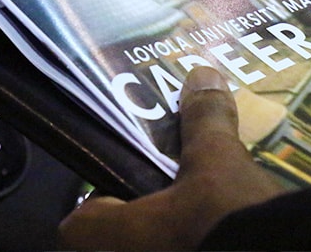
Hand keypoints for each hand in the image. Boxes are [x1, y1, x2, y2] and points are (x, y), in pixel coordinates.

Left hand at [58, 66, 286, 250]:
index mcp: (124, 238)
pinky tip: (226, 219)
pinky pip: (182, 245)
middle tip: (169, 178)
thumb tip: (201, 75)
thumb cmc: (234, 223)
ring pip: (152, 242)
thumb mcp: (220, 164)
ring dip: (171, 222)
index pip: (76, 225)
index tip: (122, 175)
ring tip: (201, 196)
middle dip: (141, 206)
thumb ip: (204, 121)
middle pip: (118, 232)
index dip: (93, 200)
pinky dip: (195, 235)